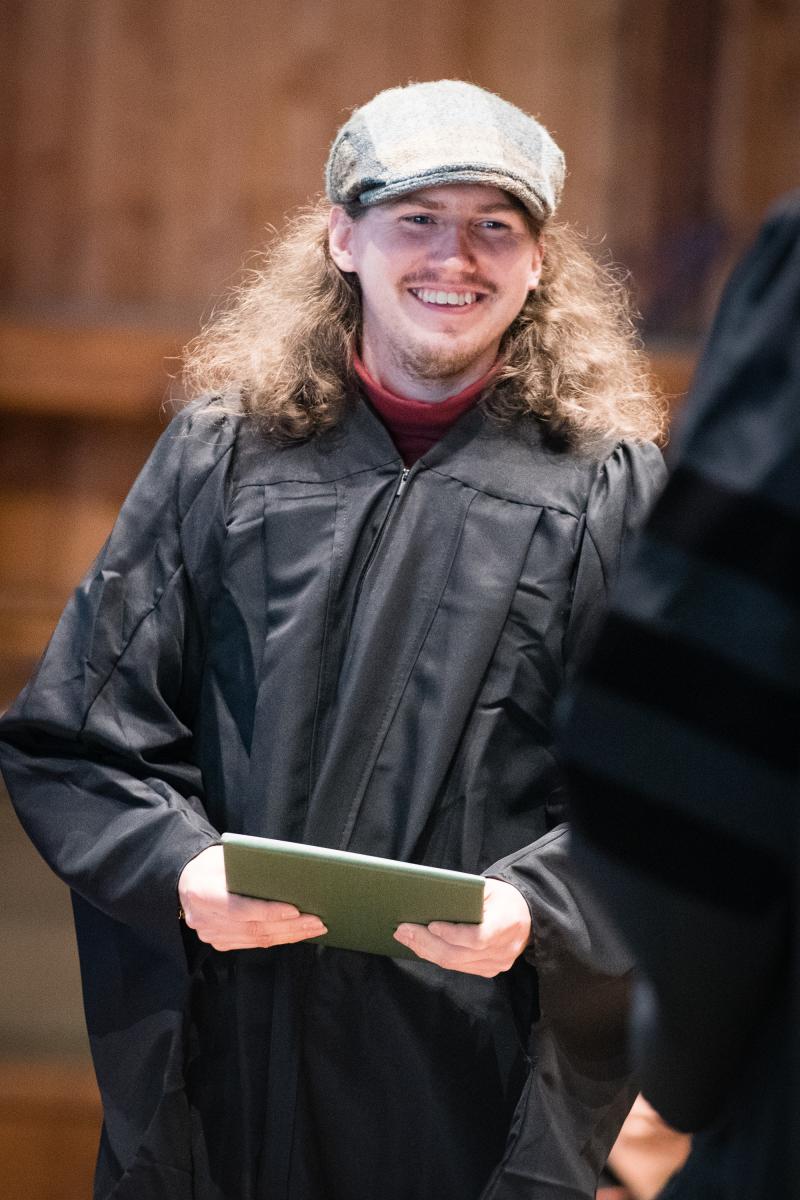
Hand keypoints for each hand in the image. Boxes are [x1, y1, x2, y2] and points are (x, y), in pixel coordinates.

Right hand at [178, 845, 326, 950]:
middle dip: (289, 926)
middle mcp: (202, 919)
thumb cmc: (211, 862)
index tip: (295, 910)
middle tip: (318, 920)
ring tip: (315, 927)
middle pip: (252, 928)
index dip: (268, 912)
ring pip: (255, 939)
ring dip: (289, 935)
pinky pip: (252, 943)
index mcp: (201, 892)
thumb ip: (250, 869)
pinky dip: (277, 937)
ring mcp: (210, 934)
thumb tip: (291, 878)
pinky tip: (297, 932)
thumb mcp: (225, 856)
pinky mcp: (219, 942)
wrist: (186, 878)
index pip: (239, 908)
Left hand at [393, 878, 530, 976]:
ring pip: (455, 963)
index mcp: (506, 925)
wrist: (528, 916)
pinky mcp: (490, 970)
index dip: (452, 934)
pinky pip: (459, 967)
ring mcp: (497, 964)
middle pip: (458, 954)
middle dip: (425, 942)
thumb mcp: (490, 888)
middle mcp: (503, 950)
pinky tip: (420, 945)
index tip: (431, 924)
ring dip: (425, 950)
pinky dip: (436, 956)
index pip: (477, 938)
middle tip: (402, 930)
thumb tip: (429, 900)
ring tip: (405, 936)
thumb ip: (466, 896)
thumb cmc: (505, 897)